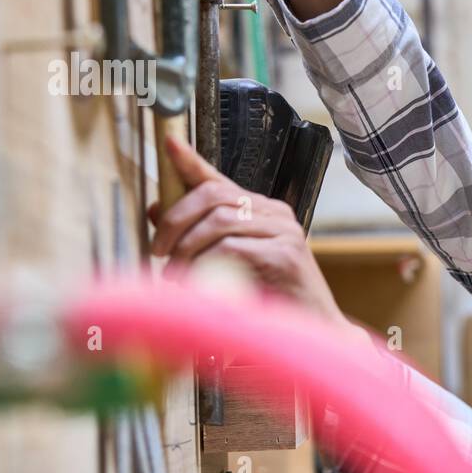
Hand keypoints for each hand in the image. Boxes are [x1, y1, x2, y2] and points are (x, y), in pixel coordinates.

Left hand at [149, 135, 343, 322]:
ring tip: (176, 275)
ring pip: (219, 221)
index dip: (190, 162)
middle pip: (214, 196)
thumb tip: (157, 211)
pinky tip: (202, 283)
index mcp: (262, 212)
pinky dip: (207, 265)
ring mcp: (283, 232)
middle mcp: (275, 214)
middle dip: (176, 220)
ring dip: (187, 249)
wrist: (314, 329)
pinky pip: (232, 248)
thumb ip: (197, 238)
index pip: (220, 180)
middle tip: (158, 250)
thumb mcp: (229, 264)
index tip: (169, 143)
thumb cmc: (271, 299)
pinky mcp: (284, 254)